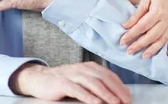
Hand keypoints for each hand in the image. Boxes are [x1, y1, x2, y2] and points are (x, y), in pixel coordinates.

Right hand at [10, 62, 130, 103]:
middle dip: (116, 90)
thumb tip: (116, 94)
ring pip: (92, 82)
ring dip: (105, 93)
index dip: (120, 86)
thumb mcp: (81, 80)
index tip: (129, 97)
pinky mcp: (61, 82)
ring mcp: (71, 75)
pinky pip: (76, 89)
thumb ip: (95, 84)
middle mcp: (81, 68)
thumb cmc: (63, 82)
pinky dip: (87, 96)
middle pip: (103, 77)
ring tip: (115, 103)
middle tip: (126, 101)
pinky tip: (95, 102)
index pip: (108, 75)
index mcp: (88, 67)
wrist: (38, 78)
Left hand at [121, 0, 167, 58]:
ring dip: (154, 48)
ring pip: (164, 38)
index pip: (141, 27)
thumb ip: (137, 14)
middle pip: (151, 36)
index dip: (131, 35)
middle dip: (139, 45)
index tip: (122, 41)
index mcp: (157, 11)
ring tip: (144, 55)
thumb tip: (127, 26)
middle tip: (129, 51)